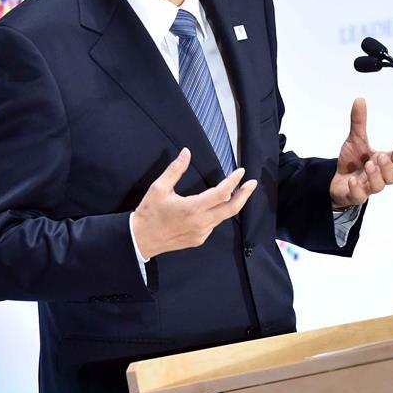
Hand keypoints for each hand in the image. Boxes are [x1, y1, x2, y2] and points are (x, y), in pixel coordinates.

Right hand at [132, 148, 256, 258]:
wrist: (140, 239)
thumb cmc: (149, 213)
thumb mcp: (159, 188)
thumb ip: (175, 169)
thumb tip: (186, 152)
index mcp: (193, 208)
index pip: (222, 193)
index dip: (233, 181)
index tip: (240, 172)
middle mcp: (201, 223)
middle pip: (231, 209)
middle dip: (244, 195)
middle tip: (252, 183)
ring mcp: (201, 233)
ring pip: (223, 217)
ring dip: (232, 204)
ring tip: (238, 192)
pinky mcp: (198, 240)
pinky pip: (214, 225)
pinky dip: (218, 214)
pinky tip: (216, 206)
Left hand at [329, 98, 392, 208]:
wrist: (334, 179)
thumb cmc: (351, 161)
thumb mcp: (354, 139)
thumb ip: (359, 122)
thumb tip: (360, 99)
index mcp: (380, 162)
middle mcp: (376, 175)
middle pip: (392, 177)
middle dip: (388, 168)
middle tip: (380, 157)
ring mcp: (366, 187)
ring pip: (378, 187)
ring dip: (375, 176)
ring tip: (367, 165)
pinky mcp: (354, 195)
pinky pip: (359, 196)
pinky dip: (357, 189)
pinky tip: (352, 180)